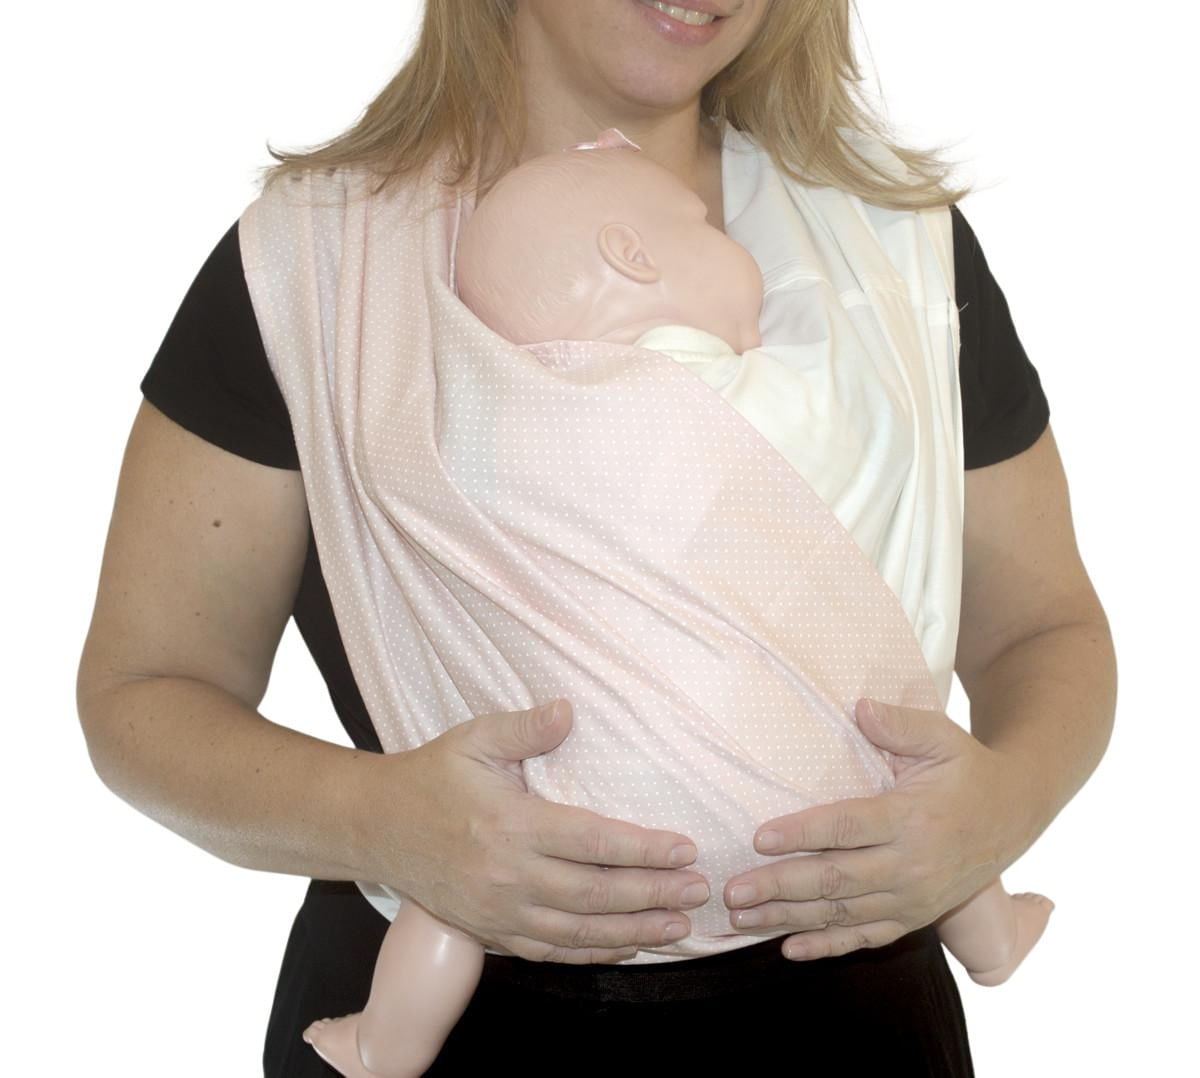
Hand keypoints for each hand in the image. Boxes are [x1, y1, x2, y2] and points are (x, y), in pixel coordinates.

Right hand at [364, 699, 710, 964]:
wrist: (377, 826)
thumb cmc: (433, 776)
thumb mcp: (475, 738)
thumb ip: (526, 727)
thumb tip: (569, 709)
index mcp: (511, 825)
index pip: (592, 843)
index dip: (643, 849)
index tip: (684, 848)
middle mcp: (508, 876)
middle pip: (596, 895)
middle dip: (654, 895)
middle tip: (699, 891)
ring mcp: (498, 912)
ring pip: (579, 933)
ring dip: (634, 933)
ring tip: (679, 927)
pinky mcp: (490, 932)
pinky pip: (550, 952)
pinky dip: (593, 954)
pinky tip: (627, 947)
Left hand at [723, 698, 1031, 960]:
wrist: (1015, 814)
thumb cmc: (967, 770)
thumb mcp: (941, 737)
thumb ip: (900, 724)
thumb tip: (860, 708)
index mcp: (911, 818)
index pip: (847, 827)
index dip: (802, 833)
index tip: (759, 838)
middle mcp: (910, 866)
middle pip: (836, 879)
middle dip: (779, 886)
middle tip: (732, 890)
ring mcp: (912, 898)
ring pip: (842, 914)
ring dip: (788, 918)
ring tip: (741, 918)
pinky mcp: (914, 916)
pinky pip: (866, 937)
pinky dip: (827, 946)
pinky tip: (788, 949)